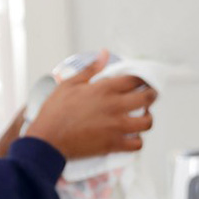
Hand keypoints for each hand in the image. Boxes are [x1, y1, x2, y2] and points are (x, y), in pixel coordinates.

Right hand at [27, 50, 156, 159]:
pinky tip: (131, 136)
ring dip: (146, 118)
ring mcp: (116, 126)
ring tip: (141, 117)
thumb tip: (103, 54)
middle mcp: (115, 106)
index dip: (140, 79)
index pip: (134, 79)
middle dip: (151, 95)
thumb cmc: (55, 112)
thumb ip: (90, 69)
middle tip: (147, 96)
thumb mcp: (69, 84)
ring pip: (147, 122)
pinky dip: (137, 140)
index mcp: (104, 89)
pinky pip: (138, 144)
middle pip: (147, 98)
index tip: (140, 81)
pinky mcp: (114, 144)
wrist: (48, 140)